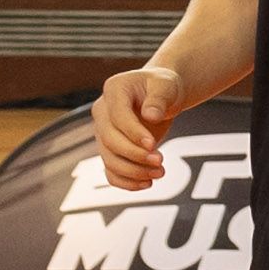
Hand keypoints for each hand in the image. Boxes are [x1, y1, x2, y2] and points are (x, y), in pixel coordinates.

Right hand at [92, 60, 186, 186]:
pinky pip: (111, 172)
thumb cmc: (163, 87)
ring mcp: (103, 132)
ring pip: (109, 160)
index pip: (118, 116)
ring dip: (133, 172)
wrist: (161, 96)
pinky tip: (147, 183)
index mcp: (114, 90)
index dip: (133, 133)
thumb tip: (151, 116)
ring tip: (160, 173)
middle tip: (161, 162)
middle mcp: (102, 111)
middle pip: (110, 141)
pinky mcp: (109, 150)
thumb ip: (159, 98)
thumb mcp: (166, 86)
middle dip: (135, 155)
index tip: (153, 145)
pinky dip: (126, 182)